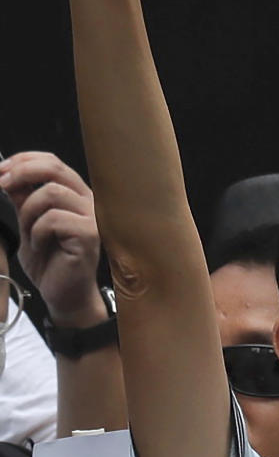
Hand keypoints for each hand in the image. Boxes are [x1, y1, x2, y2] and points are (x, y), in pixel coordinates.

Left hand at [0, 152, 102, 324]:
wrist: (64, 296)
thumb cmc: (50, 263)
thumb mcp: (28, 223)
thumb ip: (22, 199)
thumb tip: (7, 175)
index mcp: (75, 195)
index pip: (52, 162)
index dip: (23, 160)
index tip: (1, 171)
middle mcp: (88, 202)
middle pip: (54, 168)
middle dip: (22, 172)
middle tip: (2, 184)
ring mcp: (92, 218)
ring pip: (51, 193)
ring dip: (29, 211)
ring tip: (28, 232)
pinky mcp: (89, 235)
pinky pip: (54, 219)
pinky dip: (37, 232)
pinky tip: (39, 246)